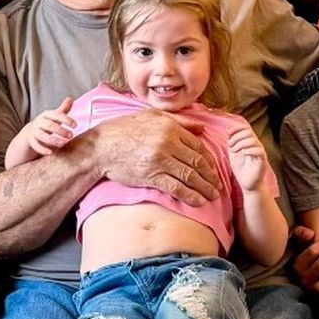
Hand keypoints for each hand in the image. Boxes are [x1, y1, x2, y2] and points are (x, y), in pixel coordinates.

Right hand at [24, 98, 75, 156]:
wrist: (31, 132)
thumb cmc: (47, 123)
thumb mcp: (54, 116)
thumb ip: (63, 109)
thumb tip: (70, 99)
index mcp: (46, 115)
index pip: (56, 115)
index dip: (66, 119)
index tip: (75, 125)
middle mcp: (39, 122)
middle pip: (49, 125)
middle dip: (60, 130)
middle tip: (71, 135)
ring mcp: (34, 132)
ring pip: (42, 136)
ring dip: (53, 140)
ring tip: (63, 144)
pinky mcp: (31, 141)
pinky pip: (35, 145)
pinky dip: (42, 149)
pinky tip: (51, 152)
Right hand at [92, 110, 220, 206]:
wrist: (101, 147)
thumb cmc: (124, 130)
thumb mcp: (151, 116)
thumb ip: (179, 120)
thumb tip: (201, 126)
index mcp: (170, 128)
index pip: (197, 146)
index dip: (209, 160)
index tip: (214, 169)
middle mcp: (168, 143)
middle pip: (197, 162)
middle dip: (210, 177)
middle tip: (217, 186)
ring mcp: (160, 161)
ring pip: (190, 176)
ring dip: (204, 188)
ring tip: (212, 196)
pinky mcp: (152, 176)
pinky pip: (176, 188)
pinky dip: (190, 196)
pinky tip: (198, 202)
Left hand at [225, 125, 271, 192]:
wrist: (247, 184)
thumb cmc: (241, 168)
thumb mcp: (233, 153)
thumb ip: (231, 142)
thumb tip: (228, 130)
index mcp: (249, 141)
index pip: (246, 127)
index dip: (236, 127)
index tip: (228, 132)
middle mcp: (256, 145)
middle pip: (248, 132)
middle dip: (236, 137)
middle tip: (230, 146)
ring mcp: (260, 152)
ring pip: (253, 140)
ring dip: (240, 143)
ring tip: (234, 151)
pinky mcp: (262, 161)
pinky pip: (259, 151)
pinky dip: (249, 150)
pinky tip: (243, 154)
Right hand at [290, 225, 318, 292]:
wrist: (313, 277)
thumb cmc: (310, 257)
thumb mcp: (303, 246)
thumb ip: (303, 235)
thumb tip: (310, 233)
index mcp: (296, 260)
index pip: (312, 251)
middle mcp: (299, 273)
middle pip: (317, 260)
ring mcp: (307, 283)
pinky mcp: (316, 291)